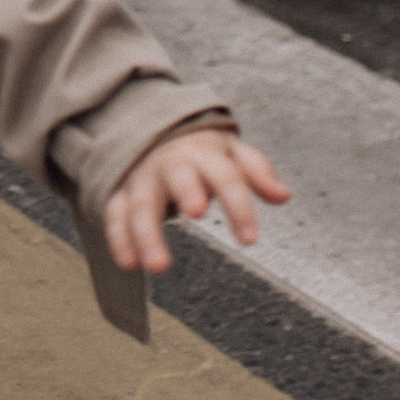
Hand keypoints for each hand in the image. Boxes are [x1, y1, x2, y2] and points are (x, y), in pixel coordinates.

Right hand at [104, 128, 289, 276]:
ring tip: (159, 266)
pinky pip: (115, 213)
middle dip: (186, 192)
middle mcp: (171, 164)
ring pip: (142, 203)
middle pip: (178, 177)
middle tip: (197, 214)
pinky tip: (129, 264)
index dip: (239, 207)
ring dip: (148, 233)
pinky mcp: (121, 193)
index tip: (250, 240)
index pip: (226, 177)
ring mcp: (143, 179)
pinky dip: (119, 237)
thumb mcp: (232, 152)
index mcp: (203, 154)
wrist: (152, 132)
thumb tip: (283, 195)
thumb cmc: (201, 152)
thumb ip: (257, 171)